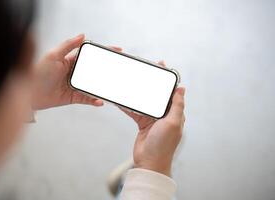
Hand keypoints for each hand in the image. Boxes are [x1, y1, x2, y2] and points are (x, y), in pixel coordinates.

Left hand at [32, 34, 120, 109]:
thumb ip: (68, 45)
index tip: (115, 50)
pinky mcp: (73, 97)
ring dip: (101, 87)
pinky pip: (87, 99)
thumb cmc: (37, 73)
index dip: (102, 52)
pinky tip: (99, 101)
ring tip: (110, 87)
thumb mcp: (53, 55)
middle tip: (118, 69)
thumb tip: (82, 35)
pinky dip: (94, 100)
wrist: (29, 94)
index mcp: (70, 60)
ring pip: (92, 85)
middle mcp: (74, 72)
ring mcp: (75, 85)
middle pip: (94, 70)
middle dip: (107, 70)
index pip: (89, 55)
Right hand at [122, 61, 184, 176]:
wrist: (149, 162)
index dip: (168, 79)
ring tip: (133, 82)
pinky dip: (129, 106)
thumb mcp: (173, 123)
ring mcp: (153, 119)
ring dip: (140, 93)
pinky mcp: (143, 124)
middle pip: (158, 94)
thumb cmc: (163, 145)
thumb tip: (182, 89)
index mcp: (175, 113)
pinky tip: (122, 100)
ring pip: (146, 102)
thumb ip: (177, 106)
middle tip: (147, 70)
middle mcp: (165, 115)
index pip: (172, 92)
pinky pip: (135, 111)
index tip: (163, 65)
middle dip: (153, 82)